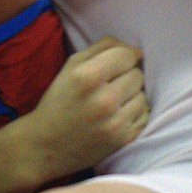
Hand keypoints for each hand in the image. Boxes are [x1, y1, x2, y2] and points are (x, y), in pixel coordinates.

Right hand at [19, 36, 148, 180]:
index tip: (114, 65)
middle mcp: (104, 99)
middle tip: (108, 86)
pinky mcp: (124, 139)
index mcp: (87, 76)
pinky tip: (116, 116)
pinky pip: (144, 115)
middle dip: (125, 77)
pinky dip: (133, 113)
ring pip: (143, 95)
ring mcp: (115, 122)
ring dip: (130, 96)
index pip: (127, 55)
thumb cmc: (59, 100)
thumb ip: (101, 48)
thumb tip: (135, 50)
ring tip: (111, 102)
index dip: (122, 57)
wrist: (47, 144)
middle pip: (137, 75)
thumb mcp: (70, 66)